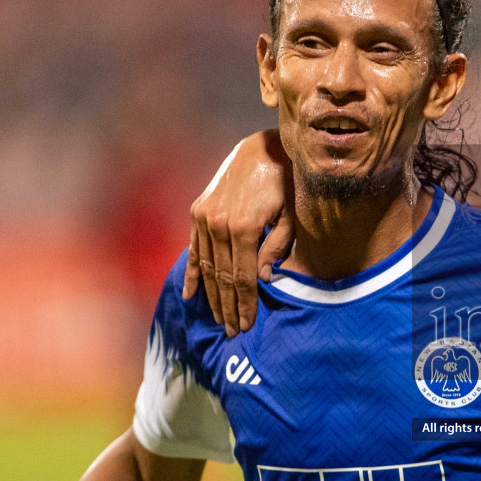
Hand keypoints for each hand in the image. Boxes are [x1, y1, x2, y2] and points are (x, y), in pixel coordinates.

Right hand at [184, 129, 293, 335]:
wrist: (262, 147)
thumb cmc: (286, 181)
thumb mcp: (290, 215)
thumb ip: (276, 246)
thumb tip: (263, 278)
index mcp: (244, 227)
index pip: (244, 277)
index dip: (245, 304)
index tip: (246, 325)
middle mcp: (219, 224)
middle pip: (223, 277)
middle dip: (228, 307)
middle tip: (232, 332)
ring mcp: (204, 217)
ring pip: (207, 267)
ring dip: (212, 296)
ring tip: (218, 319)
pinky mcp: (198, 211)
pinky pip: (193, 248)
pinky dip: (193, 272)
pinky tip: (190, 295)